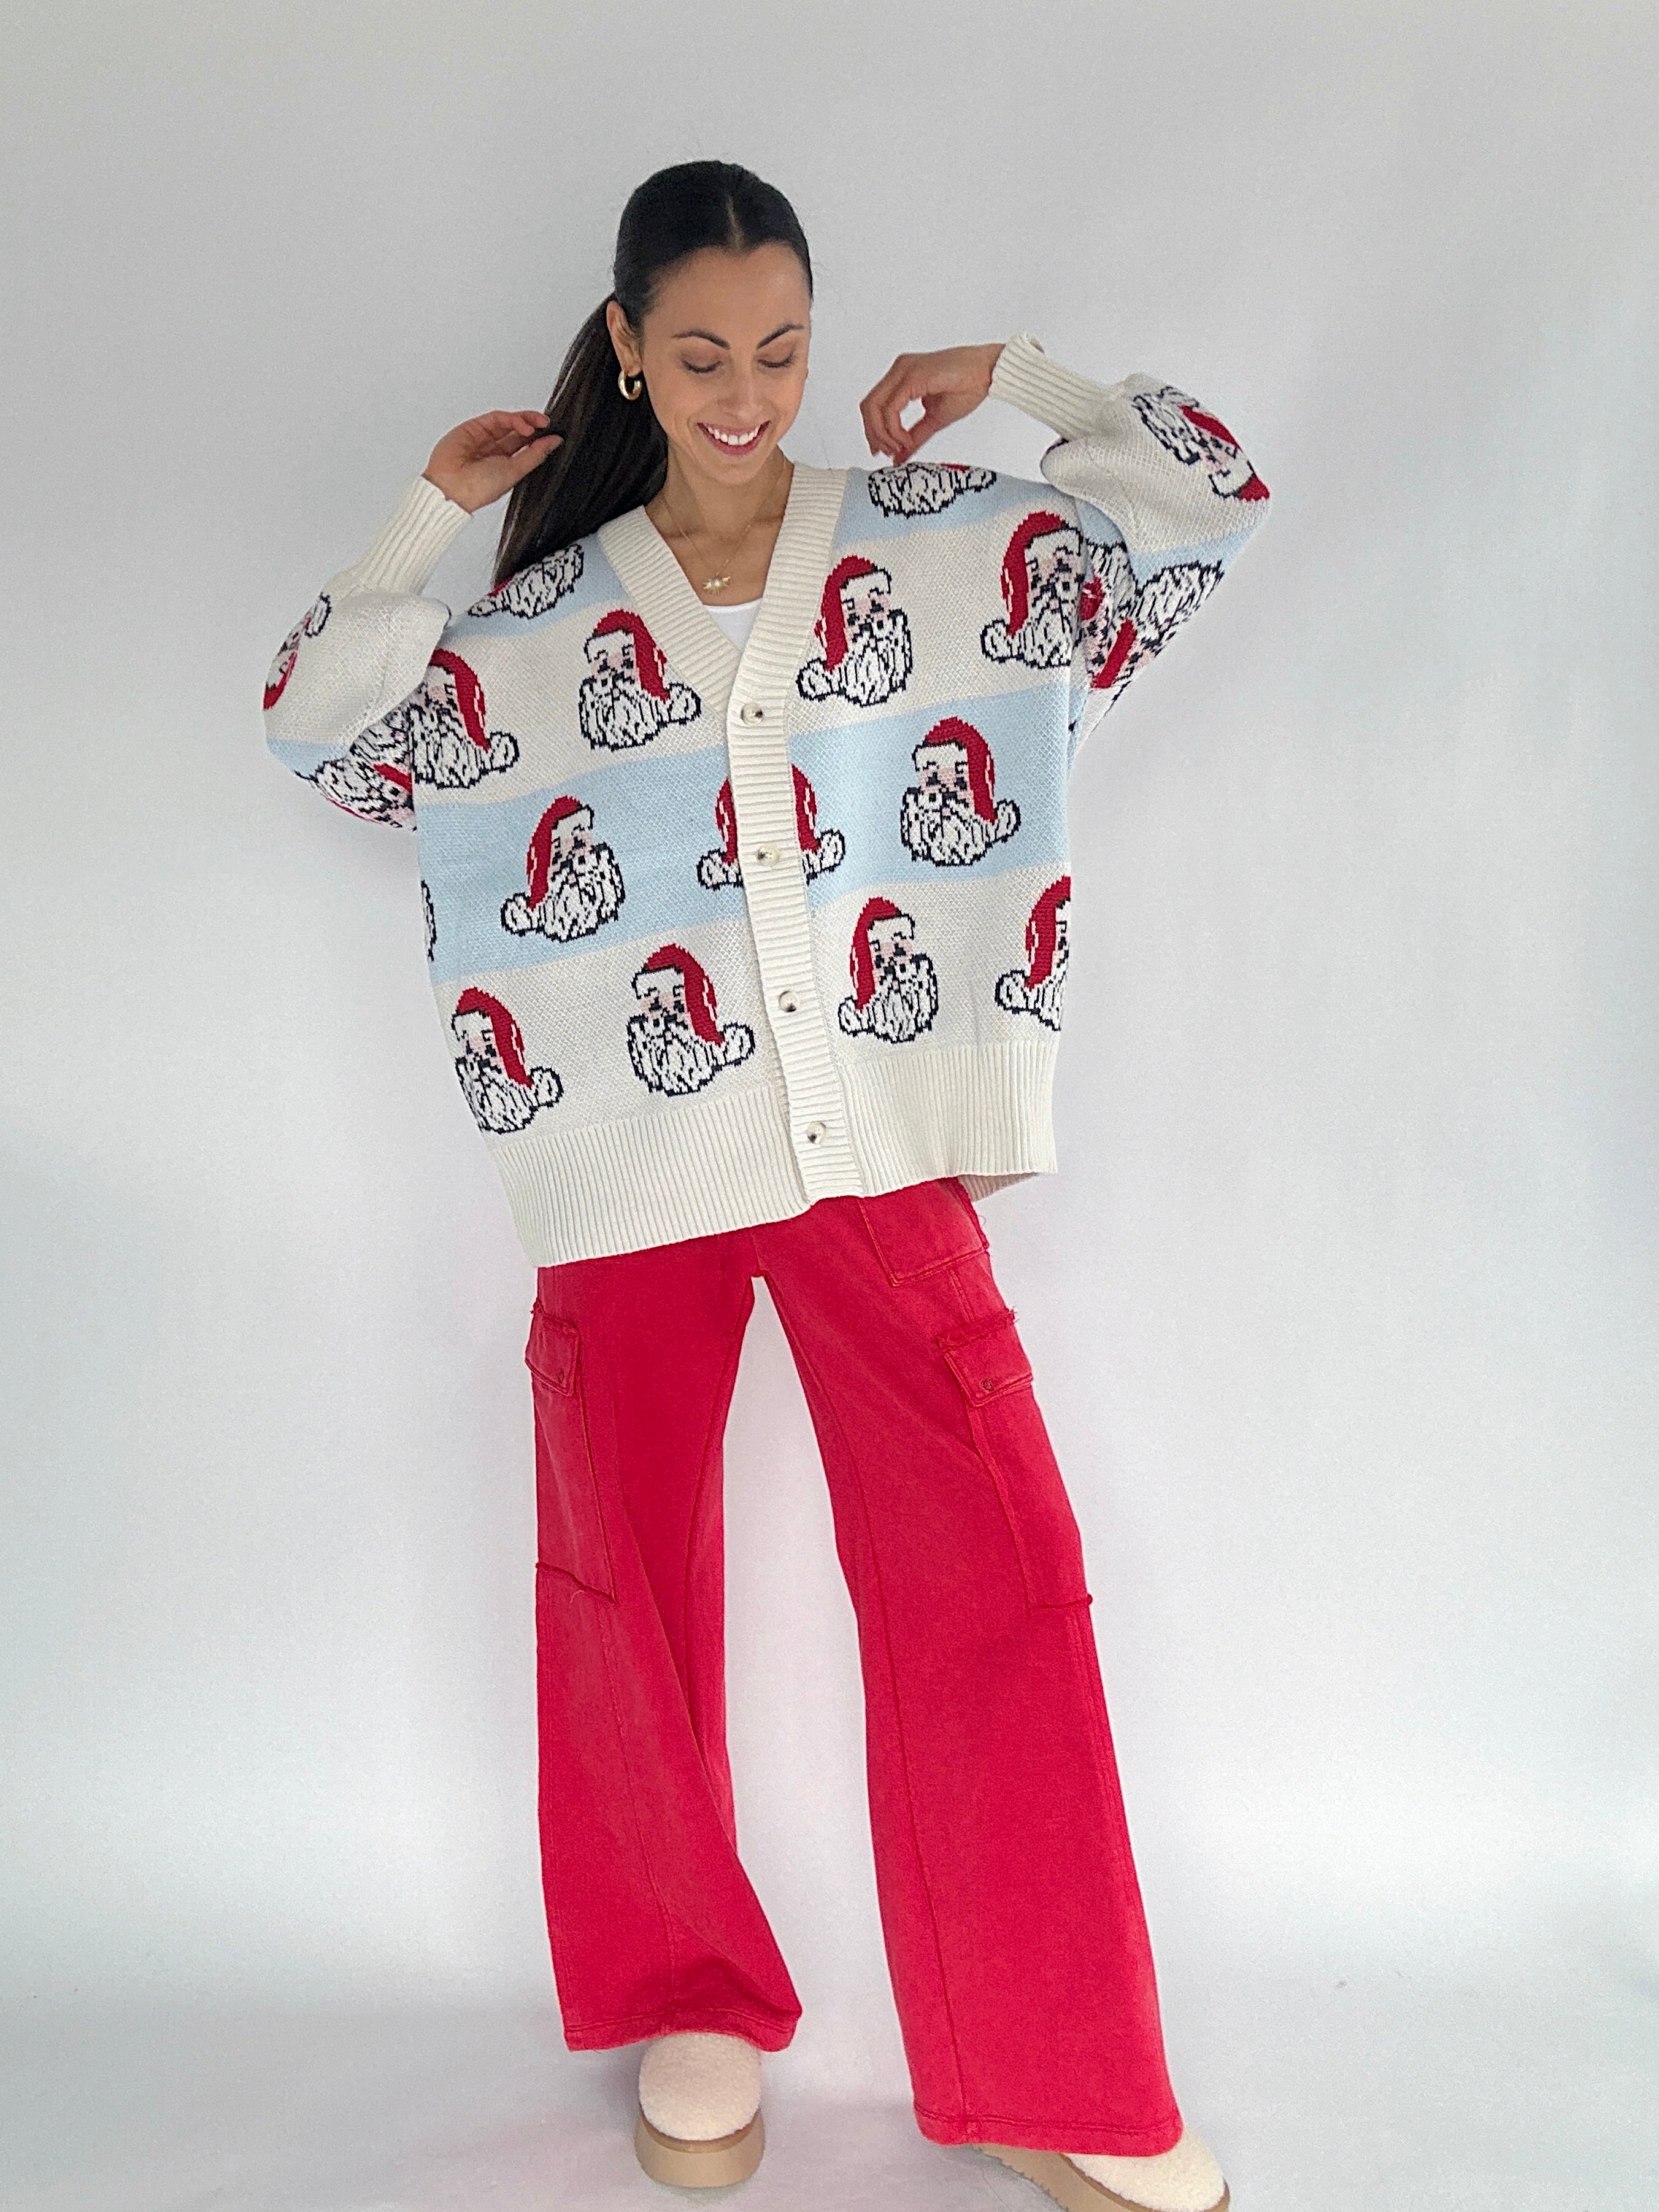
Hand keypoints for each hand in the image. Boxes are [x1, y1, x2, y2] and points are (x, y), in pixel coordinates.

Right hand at [422, 410, 561, 512]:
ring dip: (526, 420)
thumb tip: (554, 442)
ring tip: (538, 424)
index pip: (525, 447)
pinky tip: (525, 425)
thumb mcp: (514, 472)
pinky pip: (497, 417)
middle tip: (547, 424)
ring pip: (509, 422)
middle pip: (518, 432)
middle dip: (534, 426)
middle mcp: (495, 451)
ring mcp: (484, 438)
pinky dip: (513, 418)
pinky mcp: (475, 426)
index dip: (539, 439)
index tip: (554, 435)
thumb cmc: (477, 488)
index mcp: (505, 466)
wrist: (451, 486)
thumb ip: (535, 455)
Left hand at [859, 343, 1004, 465]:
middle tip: (887, 452)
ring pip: (874, 407)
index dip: (872, 431)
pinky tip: (906, 439)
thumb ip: (915, 437)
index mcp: (902, 376)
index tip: (882, 450)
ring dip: (882, 434)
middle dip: (874, 435)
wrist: (989, 371)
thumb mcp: (935, 419)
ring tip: (898, 447)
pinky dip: (894, 429)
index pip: (874, 405)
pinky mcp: (912, 377)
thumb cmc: (968, 386)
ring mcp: (904, 371)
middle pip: (868, 406)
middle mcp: (899, 370)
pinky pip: (891, 409)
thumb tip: (899, 456)